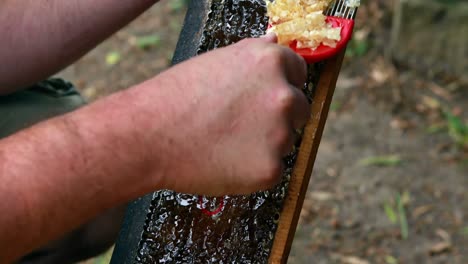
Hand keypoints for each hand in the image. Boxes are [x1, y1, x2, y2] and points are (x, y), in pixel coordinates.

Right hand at [132, 33, 308, 195]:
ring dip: (264, 144)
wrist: (149, 135)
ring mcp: (280, 134)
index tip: (262, 98)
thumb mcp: (217, 61)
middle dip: (277, 117)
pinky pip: (271, 169)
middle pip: (299, 109)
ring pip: (285, 141)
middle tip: (239, 125)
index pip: (298, 73)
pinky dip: (253, 169)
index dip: (281, 85)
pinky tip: (225, 161)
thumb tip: (274, 39)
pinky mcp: (270, 169)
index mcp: (271, 63)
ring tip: (225, 142)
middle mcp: (283, 96)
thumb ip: (254, 53)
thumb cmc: (176, 97)